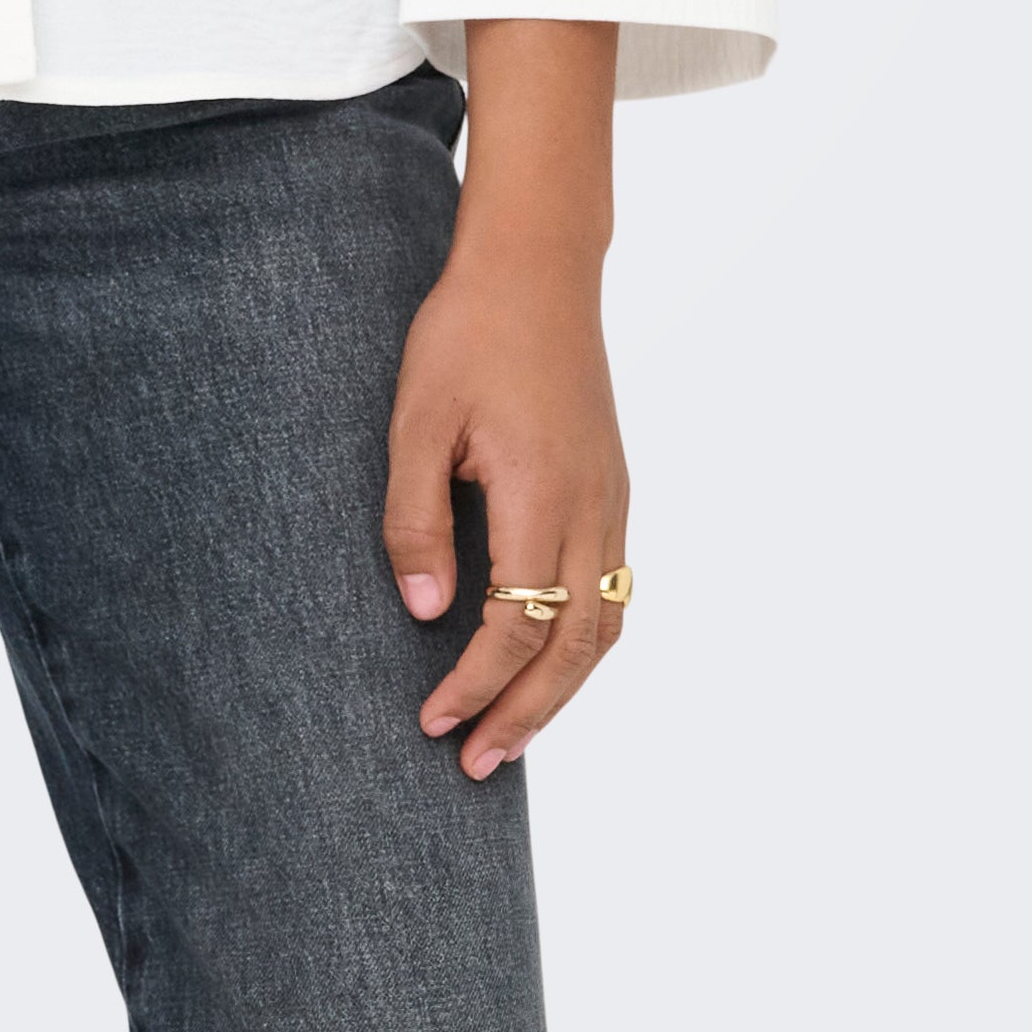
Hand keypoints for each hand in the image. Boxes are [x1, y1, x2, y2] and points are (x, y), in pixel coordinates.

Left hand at [380, 17, 627, 781]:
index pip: (517, 624)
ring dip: (561, 691)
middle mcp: (592, 508)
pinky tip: (549, 662)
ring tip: (510, 734)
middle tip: (477, 764)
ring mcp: (612, 500)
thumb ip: (417, 516)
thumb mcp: (418, 418)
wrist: (538, 266)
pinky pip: (612, 590)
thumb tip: (428, 612)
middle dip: (526, 713)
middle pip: (574, 646)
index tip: (433, 721)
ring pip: (604, 626)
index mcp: (541, 494)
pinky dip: (583, 644)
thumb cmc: (469, 332)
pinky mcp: (613, 488)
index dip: (476, 683)